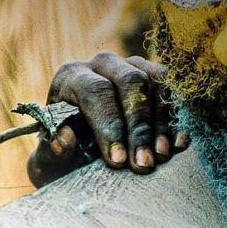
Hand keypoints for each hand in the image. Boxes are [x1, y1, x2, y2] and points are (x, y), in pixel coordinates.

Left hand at [28, 52, 188, 188]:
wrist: (76, 151)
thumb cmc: (60, 155)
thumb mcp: (49, 159)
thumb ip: (52, 151)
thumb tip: (63, 141)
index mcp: (70, 77)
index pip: (96, 92)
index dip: (109, 125)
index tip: (117, 161)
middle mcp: (102, 63)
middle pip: (130, 83)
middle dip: (138, 127)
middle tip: (142, 164)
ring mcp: (132, 65)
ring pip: (155, 84)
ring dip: (160, 124)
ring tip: (161, 157)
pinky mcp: (154, 76)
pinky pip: (172, 90)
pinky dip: (174, 118)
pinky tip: (177, 144)